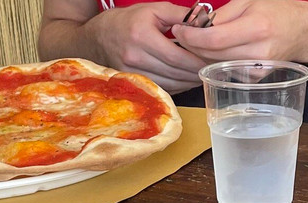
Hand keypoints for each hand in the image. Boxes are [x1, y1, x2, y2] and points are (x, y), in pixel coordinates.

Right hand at [85, 3, 209, 91]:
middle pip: (174, 73)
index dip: (195, 62)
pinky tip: (185, 81)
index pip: (176, 56)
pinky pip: (159, 89)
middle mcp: (135, 57)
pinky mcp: (131, 83)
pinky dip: (175, 87)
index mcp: (142, 36)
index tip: (211, 63)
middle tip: (211, 72)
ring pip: (168, 85)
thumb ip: (179, 15)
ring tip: (200, 77)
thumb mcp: (152, 9)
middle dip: (195, 74)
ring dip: (187, 83)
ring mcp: (131, 73)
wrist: (96, 38)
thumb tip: (204, 22)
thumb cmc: (127, 21)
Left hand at [171, 0, 307, 62]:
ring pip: (217, 65)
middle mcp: (258, 52)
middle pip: (212, 55)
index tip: (178, 30)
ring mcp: (257, 69)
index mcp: (256, 27)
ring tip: (194, 41)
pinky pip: (227, 70)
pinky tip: (211, 51)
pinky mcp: (255, 78)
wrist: (304, 32)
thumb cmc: (277, 11)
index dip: (192, 36)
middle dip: (192, 45)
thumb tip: (197, 26)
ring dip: (201, 54)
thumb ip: (223, 14)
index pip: (214, 39)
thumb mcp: (250, 1)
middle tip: (181, 35)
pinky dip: (215, 61)